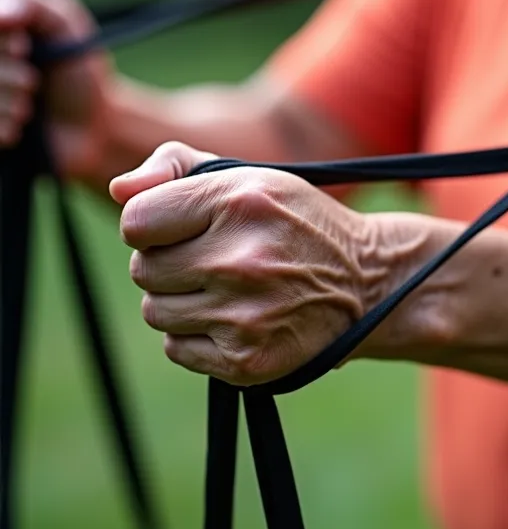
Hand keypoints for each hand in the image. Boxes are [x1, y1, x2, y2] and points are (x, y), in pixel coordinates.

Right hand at [0, 0, 113, 176]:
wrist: (94, 125)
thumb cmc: (79, 70)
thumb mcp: (66, 26)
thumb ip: (34, 4)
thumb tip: (4, 14)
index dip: (2, 45)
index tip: (24, 50)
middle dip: (9, 76)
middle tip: (33, 82)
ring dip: (10, 104)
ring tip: (30, 106)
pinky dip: (5, 128)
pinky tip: (21, 127)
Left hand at [109, 142, 383, 385]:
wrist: (367, 284)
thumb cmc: (296, 224)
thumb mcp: (248, 177)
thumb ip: (173, 167)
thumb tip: (118, 191)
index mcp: (240, 203)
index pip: (136, 222)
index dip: (156, 225)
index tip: (190, 229)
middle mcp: (242, 260)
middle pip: (144, 270)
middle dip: (172, 265)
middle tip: (219, 262)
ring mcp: (244, 315)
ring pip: (156, 311)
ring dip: (183, 302)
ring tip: (230, 291)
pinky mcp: (246, 360)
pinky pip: (176, 348)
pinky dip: (198, 337)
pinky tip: (237, 320)